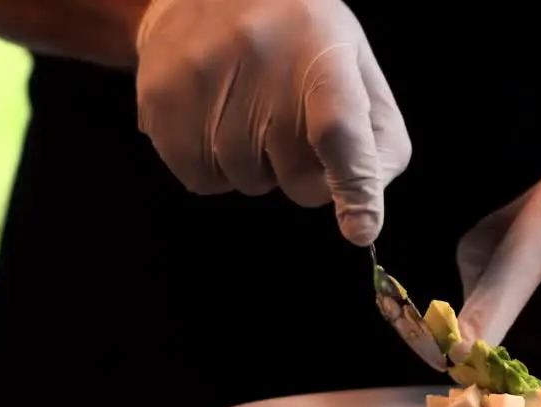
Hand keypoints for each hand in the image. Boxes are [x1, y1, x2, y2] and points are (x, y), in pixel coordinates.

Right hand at [134, 0, 409, 244]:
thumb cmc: (301, 42)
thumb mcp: (356, 70)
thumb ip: (378, 143)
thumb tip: (366, 215)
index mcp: (323, 55)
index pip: (341, 130)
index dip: (354, 185)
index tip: (360, 230)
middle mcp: (263, 64)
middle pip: (295, 176)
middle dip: (302, 170)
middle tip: (291, 121)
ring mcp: (205, 80)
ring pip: (245, 182)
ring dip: (255, 166)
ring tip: (249, 111)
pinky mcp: (162, 99)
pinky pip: (200, 179)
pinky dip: (214, 167)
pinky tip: (216, 121)